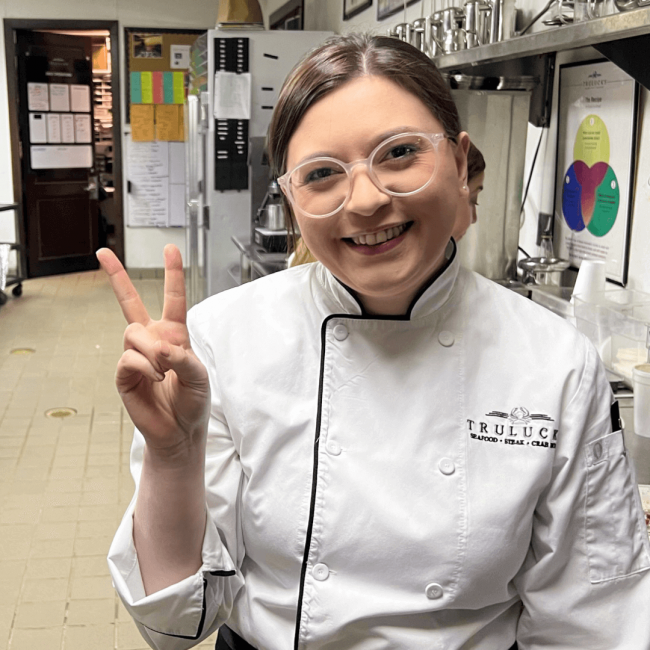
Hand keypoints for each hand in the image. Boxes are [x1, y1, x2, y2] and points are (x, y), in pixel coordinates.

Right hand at [97, 245, 209, 455]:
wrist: (180, 430)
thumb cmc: (192, 401)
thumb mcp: (199, 376)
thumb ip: (184, 358)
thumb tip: (160, 348)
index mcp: (175, 335)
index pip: (173, 299)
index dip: (173, 274)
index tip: (171, 248)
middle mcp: (153, 340)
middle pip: (131, 302)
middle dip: (117, 276)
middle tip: (102, 252)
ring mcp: (136, 356)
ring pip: (133, 333)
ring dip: (152, 351)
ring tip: (164, 372)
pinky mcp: (124, 374)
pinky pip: (129, 358)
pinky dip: (145, 367)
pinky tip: (155, 378)